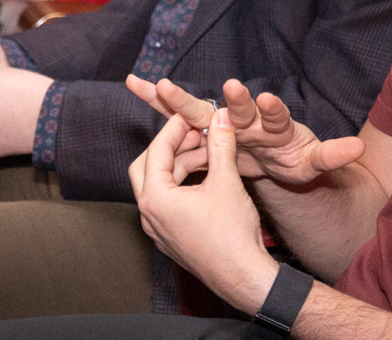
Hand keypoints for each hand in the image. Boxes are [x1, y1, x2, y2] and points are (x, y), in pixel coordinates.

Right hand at [126, 76, 364, 182]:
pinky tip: (135, 83)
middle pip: (236, 108)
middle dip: (228, 99)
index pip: (273, 115)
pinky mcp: (205, 124)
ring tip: (155, 84)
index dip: (272, 108)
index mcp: (274, 126)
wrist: (274, 153)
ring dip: (178, 99)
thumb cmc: (293, 156)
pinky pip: (177, 112)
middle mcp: (247, 117)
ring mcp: (224, 120)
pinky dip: (157, 99)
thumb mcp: (313, 160)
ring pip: (199, 109)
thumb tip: (360, 148)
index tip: (268, 100)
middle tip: (223, 86)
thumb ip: (332, 153)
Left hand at [131, 111, 278, 312]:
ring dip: (180, 165)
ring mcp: (157, 230)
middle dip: (171, 146)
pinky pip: (167, 203)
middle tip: (195, 133)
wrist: (244, 277)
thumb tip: (220, 118)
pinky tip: (207, 177)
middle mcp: (149, 215)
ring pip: (158, 185)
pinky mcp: (170, 238)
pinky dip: (183, 184)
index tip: (191, 115)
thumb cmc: (233, 233)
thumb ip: (220, 144)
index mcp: (155, 199)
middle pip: (147, 166)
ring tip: (209, 154)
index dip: (175, 128)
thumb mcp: (227, 180)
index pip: (157, 150)